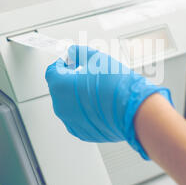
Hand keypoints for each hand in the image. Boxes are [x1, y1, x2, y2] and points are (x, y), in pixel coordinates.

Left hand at [45, 45, 172, 158]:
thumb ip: (79, 53)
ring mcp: (71, 122)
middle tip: (85, 73)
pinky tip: (99, 103)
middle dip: (70, 79)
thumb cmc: (115, 86)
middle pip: (59, 88)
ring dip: (76, 95)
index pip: (52, 70)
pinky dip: (84, 110)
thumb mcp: (96, 59)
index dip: (62, 63)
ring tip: (96, 89)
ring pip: (68, 104)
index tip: (70, 60)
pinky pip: (78, 118)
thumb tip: (73, 52)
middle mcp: (60, 106)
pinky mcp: (82, 133)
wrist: (133, 110)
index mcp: (60, 86)